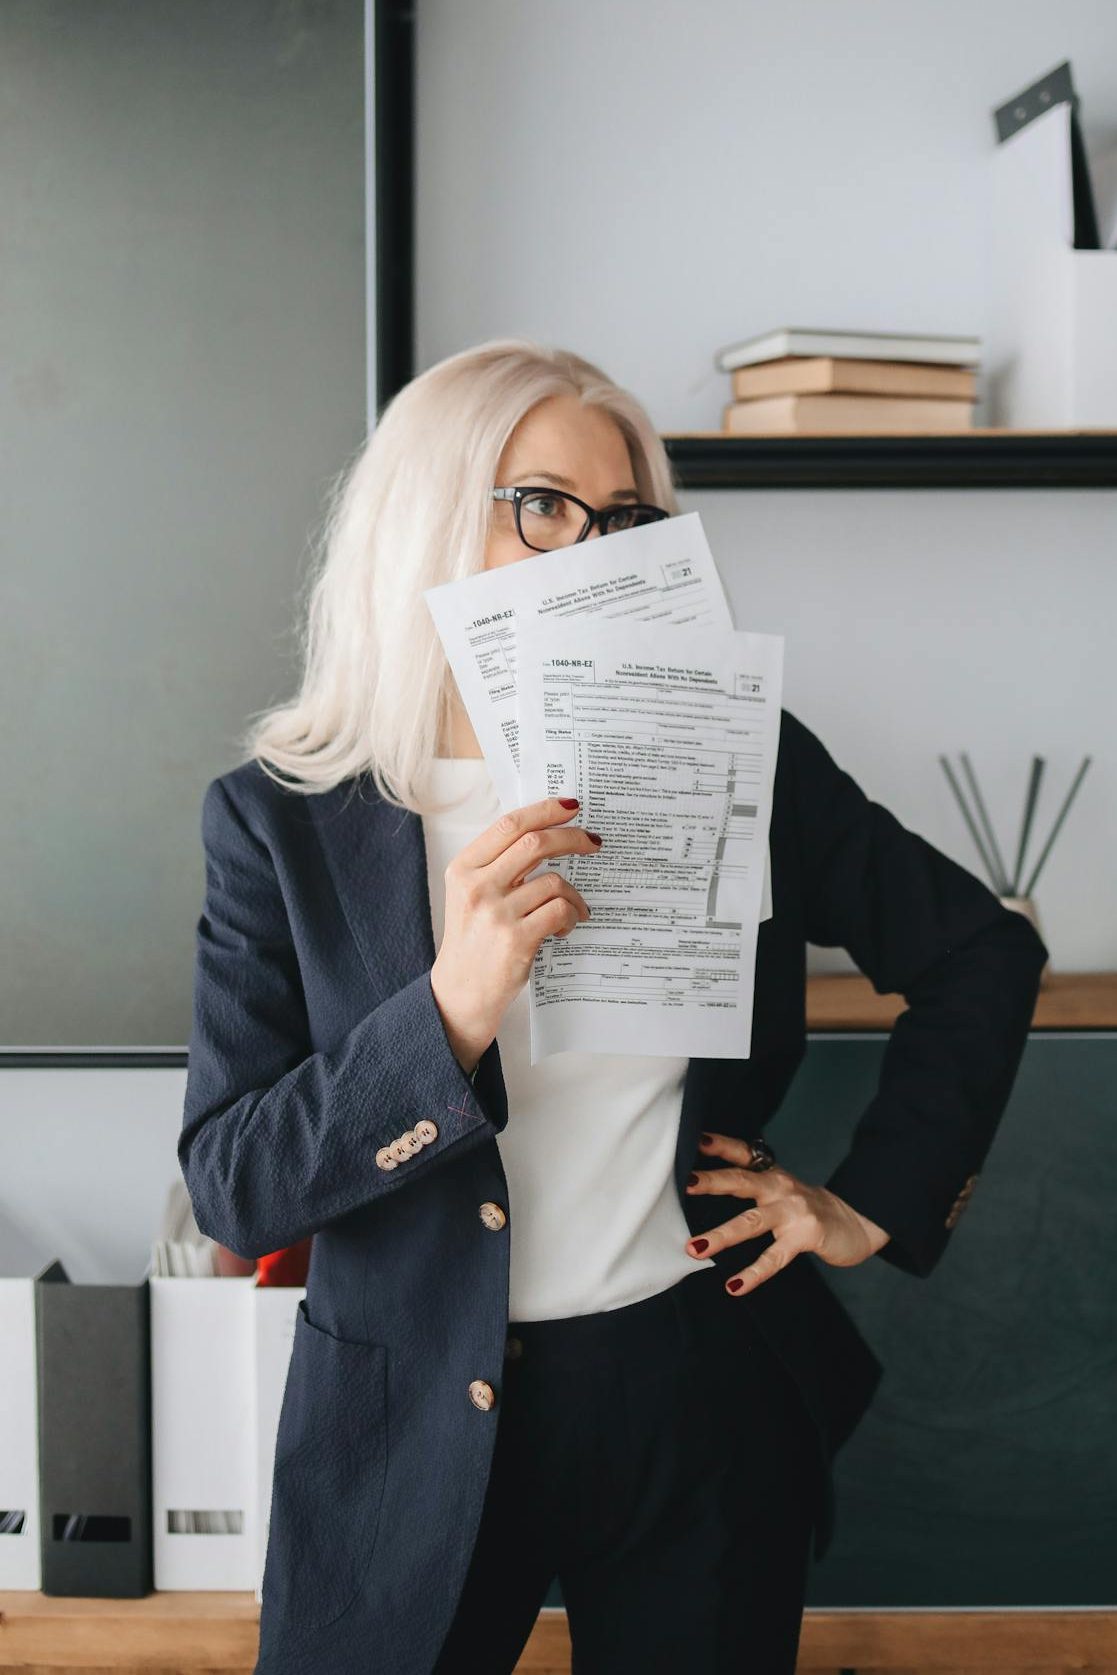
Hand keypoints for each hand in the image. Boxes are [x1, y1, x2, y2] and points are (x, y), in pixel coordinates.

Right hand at [429, 795, 601, 1073]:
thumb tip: (545, 834)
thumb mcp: (471, 895)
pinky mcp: (516, 939)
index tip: (570, 807)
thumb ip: (498, 865)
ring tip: (575, 909)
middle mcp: (477, 886)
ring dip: (574, 894)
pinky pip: (559, 911)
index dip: (544, 810)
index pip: (509, 825)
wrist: (461, 992)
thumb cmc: (472, 941)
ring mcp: (496, 913)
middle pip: (535, 843)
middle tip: (593, 842)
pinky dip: (571, 916)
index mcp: (463, 868)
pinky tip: (566, 927)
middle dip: (572, 838)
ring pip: (554, 881)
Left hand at [684, 1130, 890, 1295]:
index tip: (695, 1138)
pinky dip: (753, 1273)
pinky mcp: (805, 1236)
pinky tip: (735, 1286)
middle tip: (685, 1183)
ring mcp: (793, 1211)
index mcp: (771, 1174)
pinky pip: (774, 1257)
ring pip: (751, 1222)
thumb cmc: (806, 1207)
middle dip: (713, 1182)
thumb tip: (704, 1184)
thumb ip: (752, 1182)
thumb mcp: (780, 1187)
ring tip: (695, 1248)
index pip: (742, 1153)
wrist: (855, 1221)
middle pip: (742, 1180)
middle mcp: (780, 1187)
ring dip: (721, 1235)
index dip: (720, 1145)